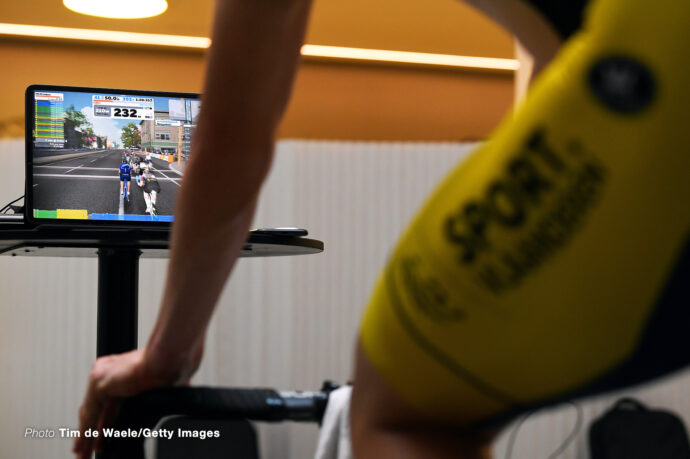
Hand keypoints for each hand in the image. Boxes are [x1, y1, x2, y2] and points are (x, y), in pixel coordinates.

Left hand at [73, 345, 201, 457]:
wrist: (169, 360)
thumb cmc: (171, 366)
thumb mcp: (162, 386)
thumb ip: (161, 393)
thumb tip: (183, 393)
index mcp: (123, 369)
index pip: (108, 401)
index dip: (105, 422)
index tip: (102, 439)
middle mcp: (108, 370)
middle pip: (96, 408)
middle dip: (92, 431)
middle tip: (88, 450)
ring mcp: (102, 376)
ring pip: (90, 413)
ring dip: (86, 436)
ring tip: (84, 454)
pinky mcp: (99, 384)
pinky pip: (90, 415)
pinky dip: (86, 433)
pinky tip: (85, 446)